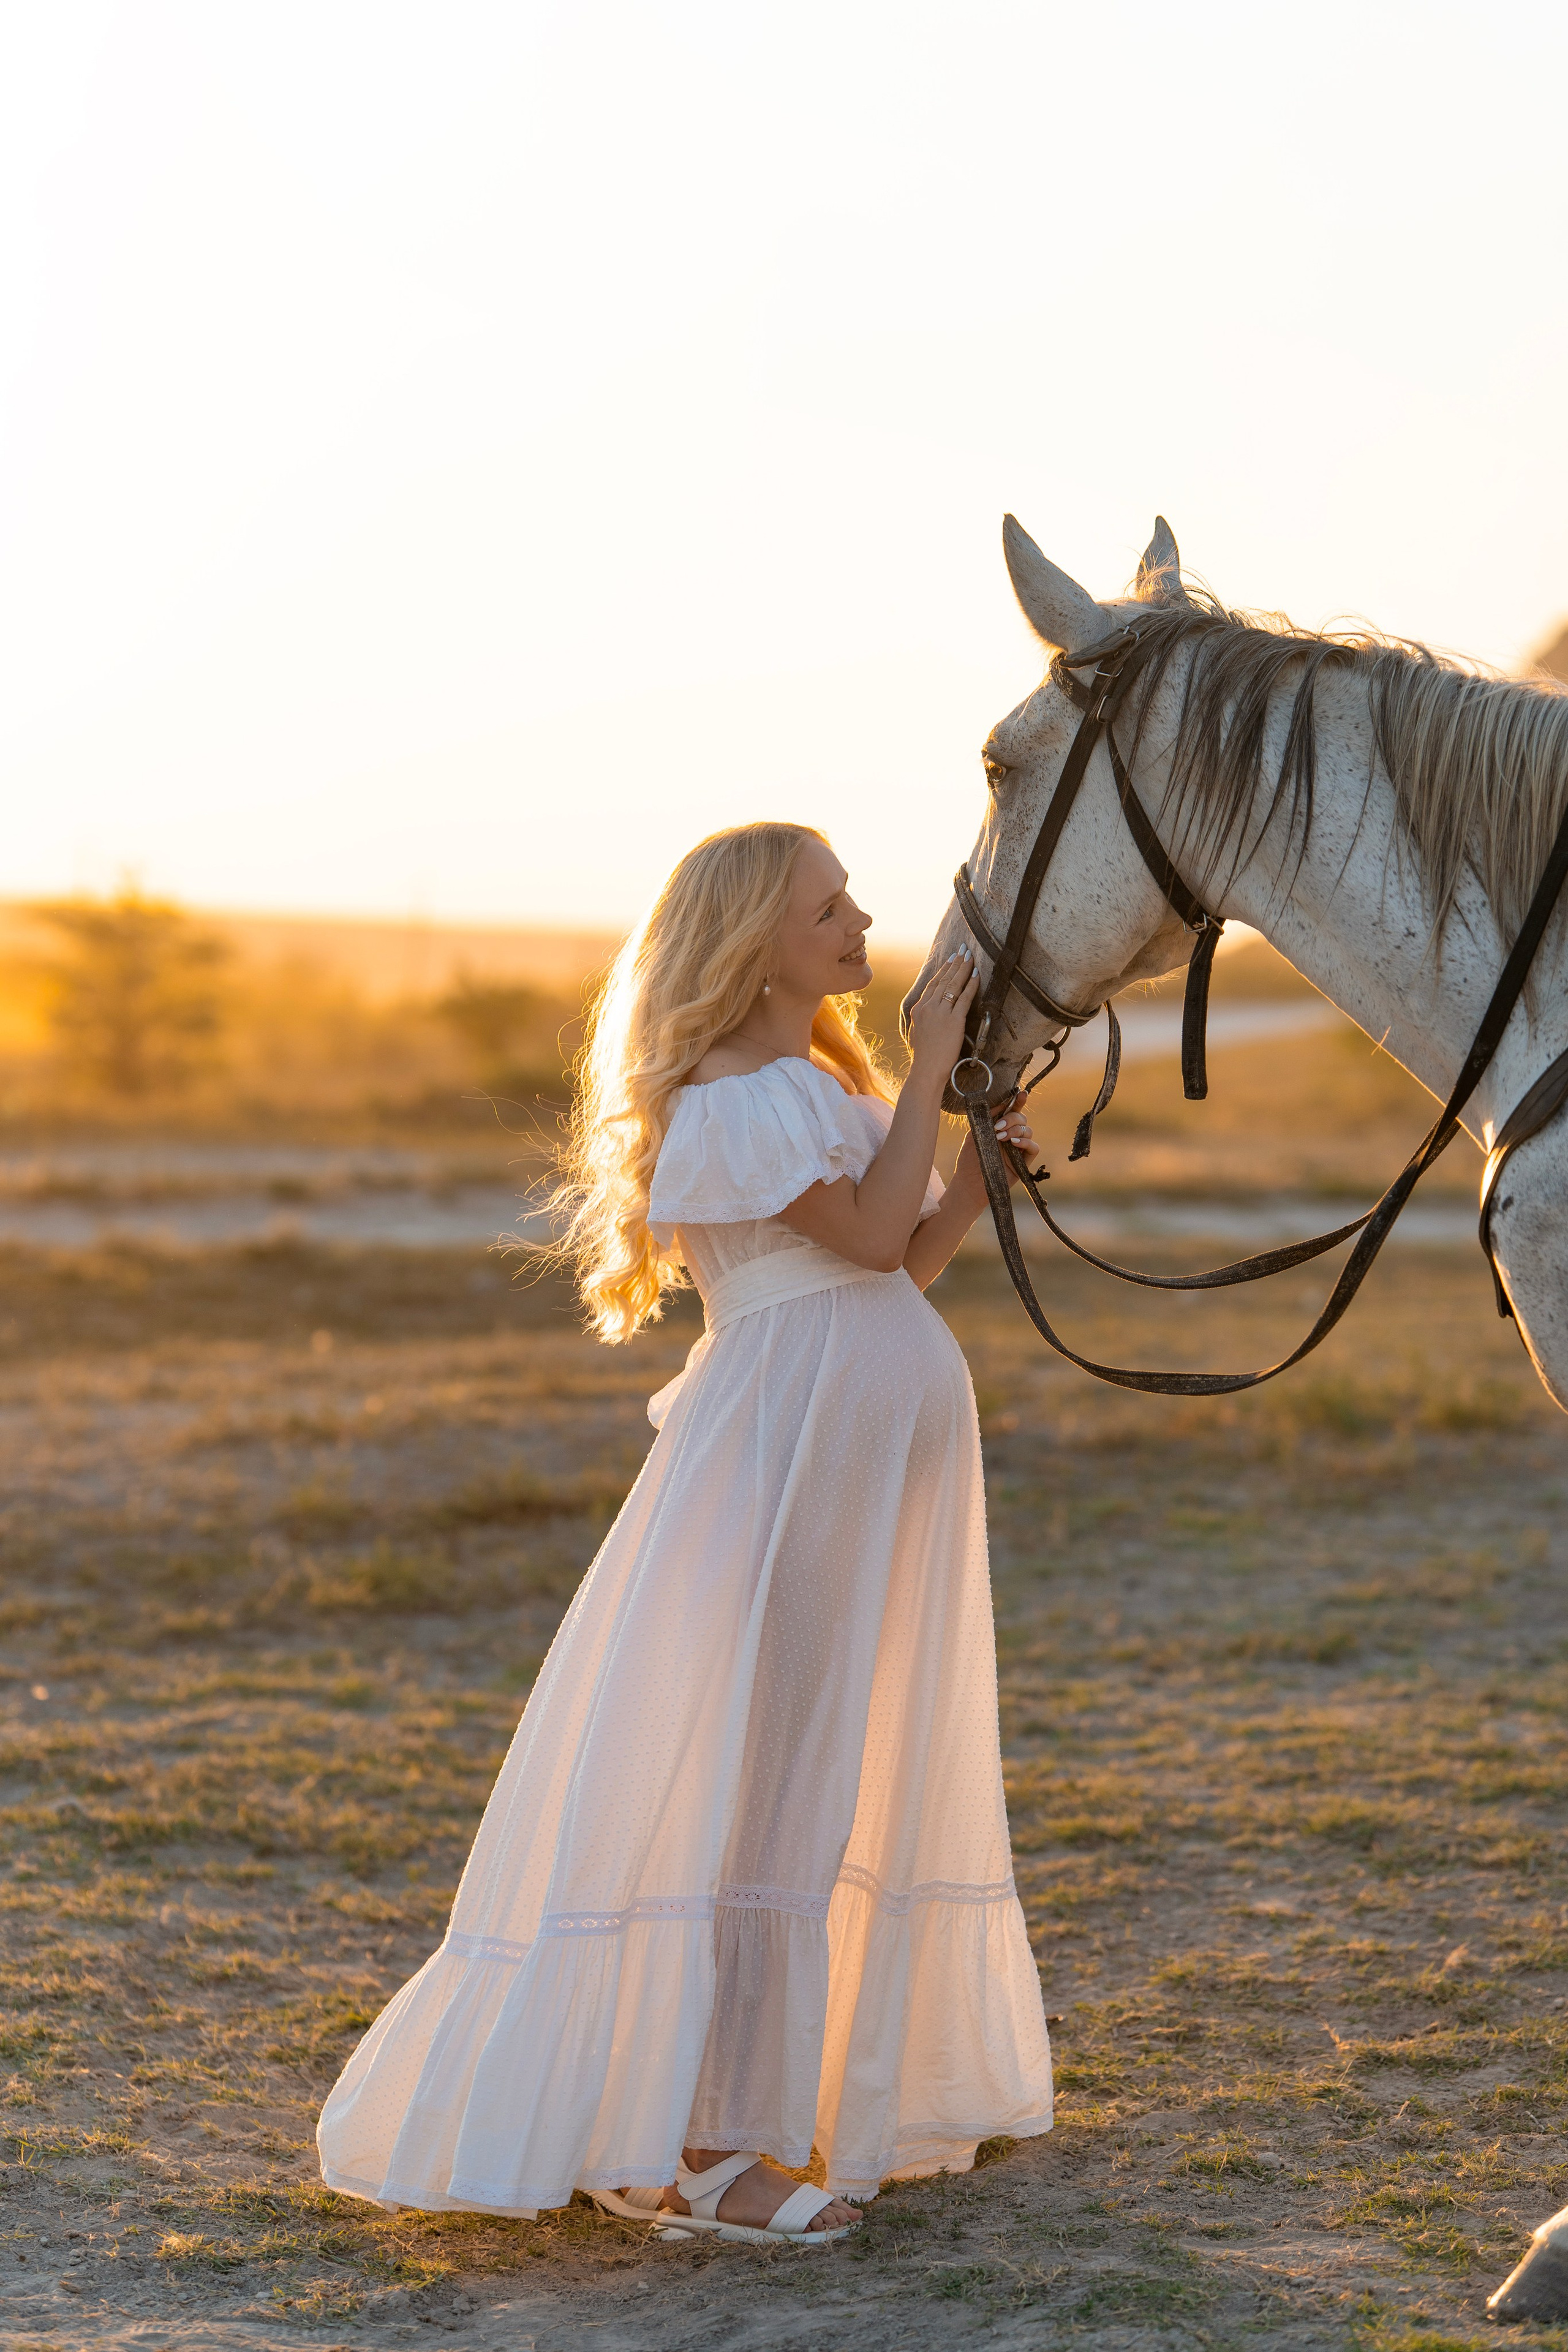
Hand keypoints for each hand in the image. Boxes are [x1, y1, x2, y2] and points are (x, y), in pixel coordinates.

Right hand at [905, 948, 978, 1085]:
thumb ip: (923, 1019)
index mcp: (918, 1009)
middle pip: (943, 980)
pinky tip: (976, 975)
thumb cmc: (924, 1057)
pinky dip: (971, 985)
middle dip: (955, 964)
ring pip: (953, 985)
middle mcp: (927, 1007)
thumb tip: (929, 1011)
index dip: (943, 970)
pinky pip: (964, 998)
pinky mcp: (953, 1021)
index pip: (932, 984)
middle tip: (963, 950)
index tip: (951, 959)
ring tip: (970, 957)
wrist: (926, 1070)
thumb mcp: (917, 1032)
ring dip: (963, 969)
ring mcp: (940, 1013)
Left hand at [953, 1090, 1038, 1194]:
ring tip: (1001, 1138)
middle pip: (1022, 1119)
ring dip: (1016, 1130)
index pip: (1013, 1111)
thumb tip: (1001, 1105)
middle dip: (1012, 1118)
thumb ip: (987, 1118)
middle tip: (998, 1127)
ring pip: (1029, 1131)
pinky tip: (1013, 1143)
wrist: (969, 1182)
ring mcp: (1018, 1149)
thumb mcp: (975, 1134)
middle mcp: (1011, 1136)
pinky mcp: (1023, 1162)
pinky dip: (1026, 1142)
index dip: (1018, 1102)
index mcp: (1000, 1128)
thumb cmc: (969, 1159)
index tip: (1020, 1094)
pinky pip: (1034, 1147)